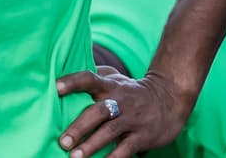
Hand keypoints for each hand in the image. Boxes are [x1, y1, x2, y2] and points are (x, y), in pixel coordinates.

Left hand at [56, 67, 193, 157]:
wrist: (170, 98)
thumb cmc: (132, 90)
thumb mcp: (115, 78)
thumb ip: (94, 77)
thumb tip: (64, 77)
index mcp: (109, 85)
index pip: (88, 79)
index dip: (72, 82)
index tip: (55, 88)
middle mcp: (119, 101)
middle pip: (97, 111)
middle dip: (79, 127)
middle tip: (63, 142)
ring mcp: (132, 119)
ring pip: (110, 131)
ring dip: (92, 145)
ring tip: (75, 156)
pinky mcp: (143, 136)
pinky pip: (127, 148)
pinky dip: (114, 157)